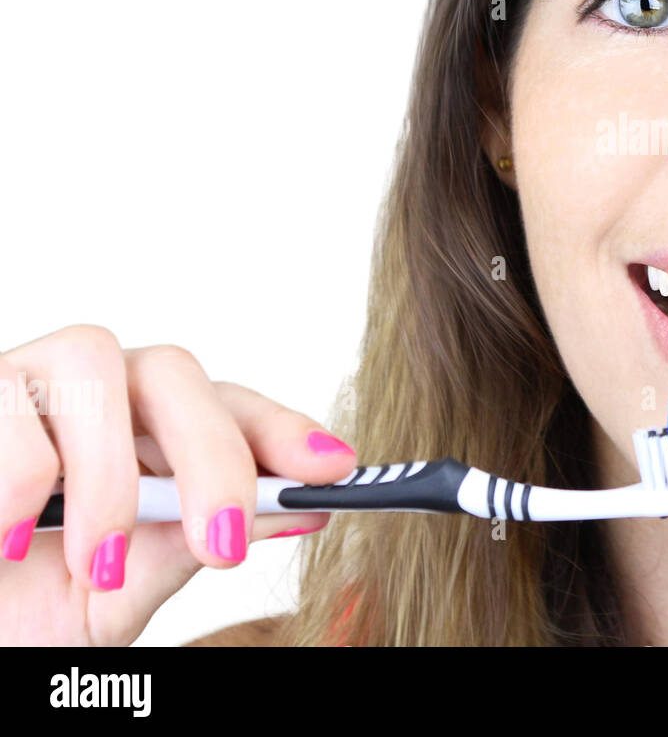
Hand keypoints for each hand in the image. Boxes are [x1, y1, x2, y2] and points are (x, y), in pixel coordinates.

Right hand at [0, 324, 356, 644]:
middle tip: (221, 543)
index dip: (283, 429)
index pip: (228, 404)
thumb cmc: (20, 607)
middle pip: (175, 371)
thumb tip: (294, 511)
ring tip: (93, 561)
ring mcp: (24, 382)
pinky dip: (20, 479)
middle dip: (213, 454)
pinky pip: (7, 404)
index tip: (334, 470)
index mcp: (142, 434)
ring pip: (96, 361)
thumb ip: (188, 546)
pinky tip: (11, 541)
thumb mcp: (114, 595)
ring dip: (107, 474)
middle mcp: (92, 394)